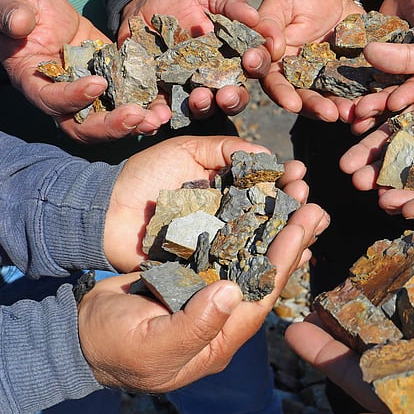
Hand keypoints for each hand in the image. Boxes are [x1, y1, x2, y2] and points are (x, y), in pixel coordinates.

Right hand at [0, 0, 163, 142]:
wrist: (45, 18)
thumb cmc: (23, 13)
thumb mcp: (14, 8)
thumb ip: (12, 16)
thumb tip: (18, 24)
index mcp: (35, 84)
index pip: (52, 100)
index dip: (73, 97)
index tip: (97, 83)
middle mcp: (62, 100)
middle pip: (84, 127)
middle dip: (111, 126)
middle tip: (137, 116)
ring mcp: (89, 98)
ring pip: (109, 123)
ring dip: (135, 125)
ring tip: (157, 118)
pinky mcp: (110, 87)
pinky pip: (127, 104)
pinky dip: (146, 109)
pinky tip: (165, 106)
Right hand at [79, 199, 327, 392]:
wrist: (79, 334)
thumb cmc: (111, 345)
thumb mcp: (150, 345)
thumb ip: (193, 325)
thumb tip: (232, 294)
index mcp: (219, 340)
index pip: (260, 297)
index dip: (282, 262)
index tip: (302, 228)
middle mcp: (222, 318)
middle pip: (265, 276)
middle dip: (291, 242)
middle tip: (315, 208)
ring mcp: (209, 297)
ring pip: (250, 260)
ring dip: (274, 231)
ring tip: (298, 201)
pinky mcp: (194, 278)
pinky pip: (228, 251)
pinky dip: (246, 231)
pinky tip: (260, 209)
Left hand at [103, 135, 312, 270]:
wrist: (106, 213)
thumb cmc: (143, 176)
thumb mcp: (185, 150)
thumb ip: (222, 149)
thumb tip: (264, 153)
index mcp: (223, 186)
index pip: (261, 181)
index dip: (283, 177)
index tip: (299, 173)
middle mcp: (226, 213)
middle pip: (268, 210)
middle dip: (291, 203)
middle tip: (306, 196)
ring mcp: (218, 240)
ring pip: (260, 238)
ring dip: (286, 233)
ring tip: (307, 226)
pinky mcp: (207, 264)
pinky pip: (239, 263)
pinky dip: (264, 262)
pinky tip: (289, 257)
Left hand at [120, 0, 271, 118]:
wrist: (145, 5)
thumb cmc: (185, 0)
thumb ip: (232, 5)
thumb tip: (255, 18)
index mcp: (235, 58)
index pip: (254, 66)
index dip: (258, 64)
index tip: (252, 59)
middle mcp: (217, 80)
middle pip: (234, 98)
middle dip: (233, 99)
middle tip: (227, 95)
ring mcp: (190, 90)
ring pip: (203, 109)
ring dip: (203, 108)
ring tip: (197, 99)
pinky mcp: (162, 94)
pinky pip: (164, 111)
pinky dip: (161, 117)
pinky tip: (159, 116)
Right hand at [254, 0, 364, 121]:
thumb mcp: (282, 3)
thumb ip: (270, 22)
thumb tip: (271, 47)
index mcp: (276, 65)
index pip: (274, 82)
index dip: (281, 93)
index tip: (290, 103)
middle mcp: (298, 80)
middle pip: (304, 99)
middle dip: (316, 107)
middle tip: (329, 114)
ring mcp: (324, 82)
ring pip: (329, 100)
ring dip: (340, 108)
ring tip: (351, 113)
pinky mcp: (348, 79)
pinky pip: (354, 91)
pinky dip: (361, 99)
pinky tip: (370, 103)